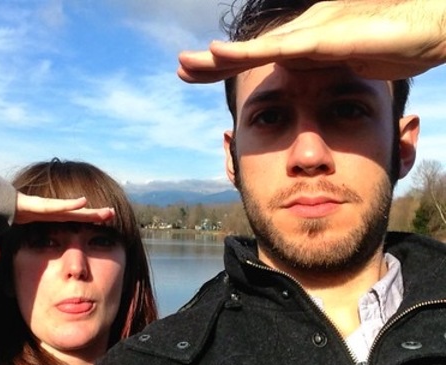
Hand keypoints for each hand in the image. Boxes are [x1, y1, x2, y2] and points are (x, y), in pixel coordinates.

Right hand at [0, 194, 114, 264]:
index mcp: (33, 217)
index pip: (63, 221)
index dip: (79, 222)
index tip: (94, 224)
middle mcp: (39, 210)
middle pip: (73, 214)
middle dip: (92, 216)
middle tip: (111, 216)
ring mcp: (37, 206)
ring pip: (69, 209)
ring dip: (88, 212)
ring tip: (107, 212)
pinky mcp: (31, 204)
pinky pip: (53, 206)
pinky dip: (68, 205)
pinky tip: (85, 202)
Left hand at [178, 0, 445, 82]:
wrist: (429, 26)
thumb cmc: (396, 44)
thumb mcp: (352, 70)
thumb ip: (329, 81)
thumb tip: (312, 101)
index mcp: (305, 47)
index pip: (257, 60)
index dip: (225, 67)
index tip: (197, 75)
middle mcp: (300, 37)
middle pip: (248, 52)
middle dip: (212, 63)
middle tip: (180, 69)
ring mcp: (309, 35)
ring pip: (253, 49)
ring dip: (218, 58)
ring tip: (186, 63)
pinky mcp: (321, 39)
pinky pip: (276, 48)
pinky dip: (246, 53)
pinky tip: (217, 54)